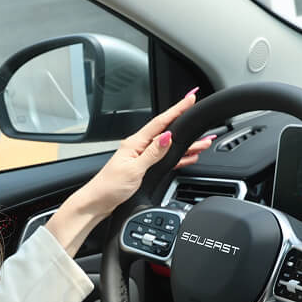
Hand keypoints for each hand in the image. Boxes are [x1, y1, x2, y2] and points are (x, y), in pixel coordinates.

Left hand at [72, 87, 217, 217]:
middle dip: (186, 126)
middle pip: (167, 133)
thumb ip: (152, 153)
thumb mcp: (133, 169)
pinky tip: (189, 157)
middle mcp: (139, 147)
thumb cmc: (109, 187)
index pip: (160, 122)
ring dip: (187, 144)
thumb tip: (167, 137)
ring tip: (204, 141)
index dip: (177, 109)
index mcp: (135, 143)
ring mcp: (141, 157)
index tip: (190, 99)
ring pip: (169, 147)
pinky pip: (165, 159)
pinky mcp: (143, 168)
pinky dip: (179, 157)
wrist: (97, 202)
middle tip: (202, 119)